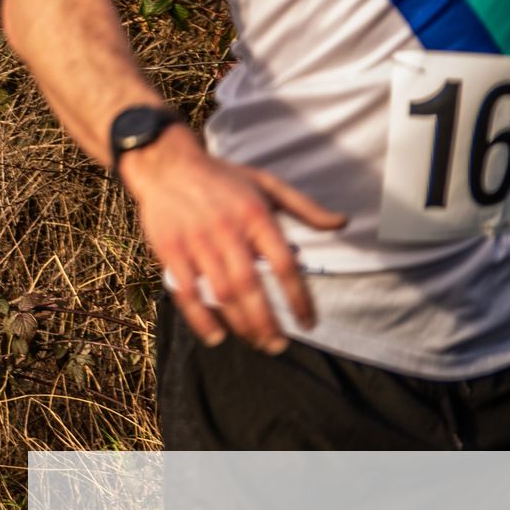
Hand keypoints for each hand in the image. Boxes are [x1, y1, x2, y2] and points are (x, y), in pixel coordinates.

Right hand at [119, 126, 346, 353]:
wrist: (167, 164)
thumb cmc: (222, 177)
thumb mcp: (268, 184)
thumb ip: (305, 207)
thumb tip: (342, 223)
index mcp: (256, 216)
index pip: (284, 265)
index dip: (299, 298)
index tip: (308, 323)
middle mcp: (228, 231)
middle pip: (251, 287)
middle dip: (267, 322)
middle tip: (279, 345)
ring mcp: (197, 242)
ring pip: (221, 293)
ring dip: (240, 323)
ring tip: (256, 342)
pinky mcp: (171, 250)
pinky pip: (187, 291)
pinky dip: (201, 318)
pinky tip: (216, 336)